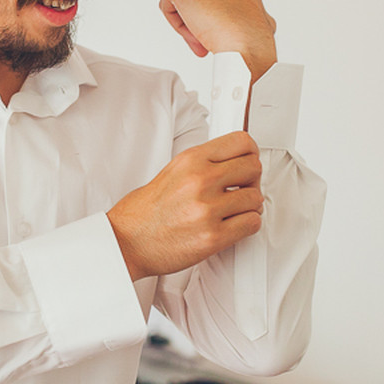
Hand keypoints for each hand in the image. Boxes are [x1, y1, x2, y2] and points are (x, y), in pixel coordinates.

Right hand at [106, 131, 263, 280]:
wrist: (128, 241)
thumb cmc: (145, 211)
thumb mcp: (173, 172)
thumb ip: (204, 164)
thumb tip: (234, 162)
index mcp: (191, 160)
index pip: (242, 142)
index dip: (250, 153)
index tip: (247, 163)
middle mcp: (200, 180)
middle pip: (254, 167)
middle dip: (251, 180)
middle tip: (242, 189)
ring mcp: (208, 209)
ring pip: (256, 198)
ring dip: (249, 206)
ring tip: (234, 211)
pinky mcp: (213, 237)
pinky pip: (252, 223)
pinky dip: (247, 225)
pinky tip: (233, 225)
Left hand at [159, 0, 277, 79]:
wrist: (245, 41)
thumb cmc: (253, 32)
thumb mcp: (257, 9)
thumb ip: (242, 2)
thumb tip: (237, 9)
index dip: (213, 5)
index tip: (220, 21)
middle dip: (198, 10)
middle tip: (210, 31)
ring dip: (188, 19)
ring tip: (206, 34)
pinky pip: (168, 7)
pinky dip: (178, 24)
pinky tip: (197, 31)